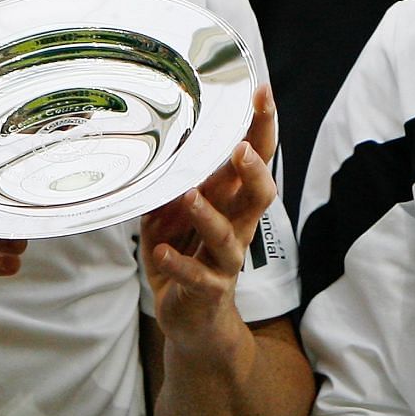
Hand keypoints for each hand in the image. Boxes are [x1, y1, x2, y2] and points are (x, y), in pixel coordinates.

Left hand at [143, 84, 278, 360]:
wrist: (193, 322)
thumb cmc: (186, 257)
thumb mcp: (174, 216)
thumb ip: (170, 185)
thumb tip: (152, 145)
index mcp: (234, 204)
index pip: (256, 159)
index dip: (262, 127)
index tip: (262, 93)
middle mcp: (239, 229)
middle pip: (260, 194)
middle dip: (254, 170)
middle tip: (239, 148)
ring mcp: (226, 262)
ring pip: (227, 235)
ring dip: (207, 214)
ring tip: (187, 195)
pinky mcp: (209, 290)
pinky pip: (197, 276)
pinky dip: (179, 263)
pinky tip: (161, 252)